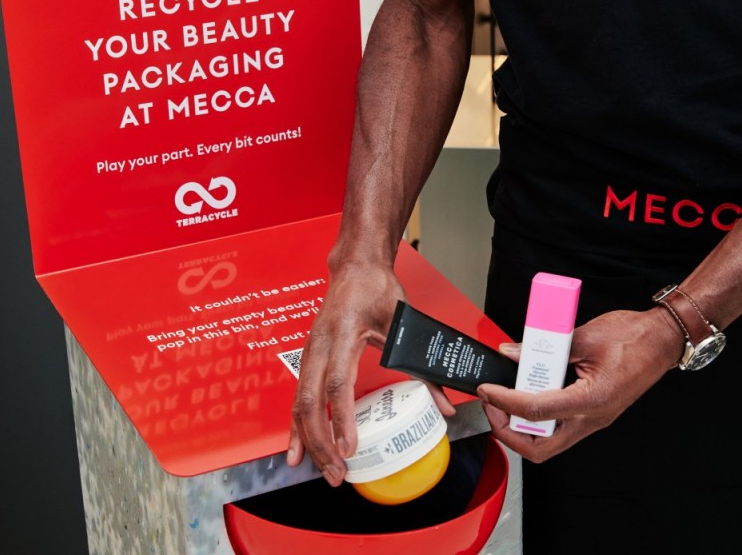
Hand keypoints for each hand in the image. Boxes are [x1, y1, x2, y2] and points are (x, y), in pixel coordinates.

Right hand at [286, 261, 454, 484]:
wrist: (354, 267)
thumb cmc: (377, 289)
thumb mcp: (404, 323)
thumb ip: (422, 366)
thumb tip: (444, 405)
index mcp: (342, 333)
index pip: (338, 382)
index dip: (341, 418)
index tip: (349, 447)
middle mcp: (319, 345)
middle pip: (310, 401)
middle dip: (321, 441)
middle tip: (338, 473)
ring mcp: (309, 353)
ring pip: (299, 404)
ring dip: (309, 441)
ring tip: (323, 470)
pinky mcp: (307, 359)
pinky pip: (298, 398)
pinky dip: (298, 428)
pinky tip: (298, 452)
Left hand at [477, 308, 682, 462]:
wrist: (663, 340)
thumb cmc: (634, 337)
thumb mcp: (584, 336)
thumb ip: (545, 346)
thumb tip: (513, 353)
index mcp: (591, 401)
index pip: (536, 412)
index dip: (504, 403)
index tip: (487, 391)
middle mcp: (592, 418)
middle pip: (540, 449)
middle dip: (509, 433)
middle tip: (494, 406)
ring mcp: (593, 420)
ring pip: (549, 442)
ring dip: (522, 427)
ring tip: (507, 399)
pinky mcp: (592, 414)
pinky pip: (559, 426)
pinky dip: (538, 415)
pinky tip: (529, 392)